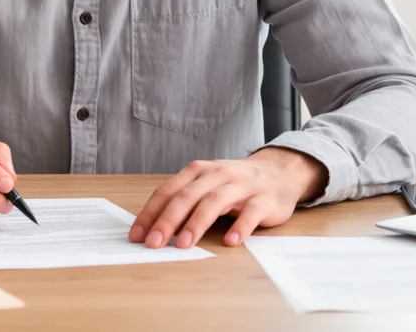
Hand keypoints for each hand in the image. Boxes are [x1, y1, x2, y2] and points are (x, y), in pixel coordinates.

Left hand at [129, 148, 327, 248]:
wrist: (278, 172)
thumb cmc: (234, 184)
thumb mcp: (207, 185)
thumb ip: (184, 201)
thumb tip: (153, 228)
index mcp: (198, 171)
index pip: (168, 191)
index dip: (151, 213)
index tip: (137, 235)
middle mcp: (217, 174)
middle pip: (187, 196)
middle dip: (168, 220)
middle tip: (154, 243)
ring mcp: (241, 185)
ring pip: (215, 201)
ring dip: (197, 223)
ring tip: (184, 244)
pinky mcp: (264, 199)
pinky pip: (251, 213)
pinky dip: (240, 227)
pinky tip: (231, 242)